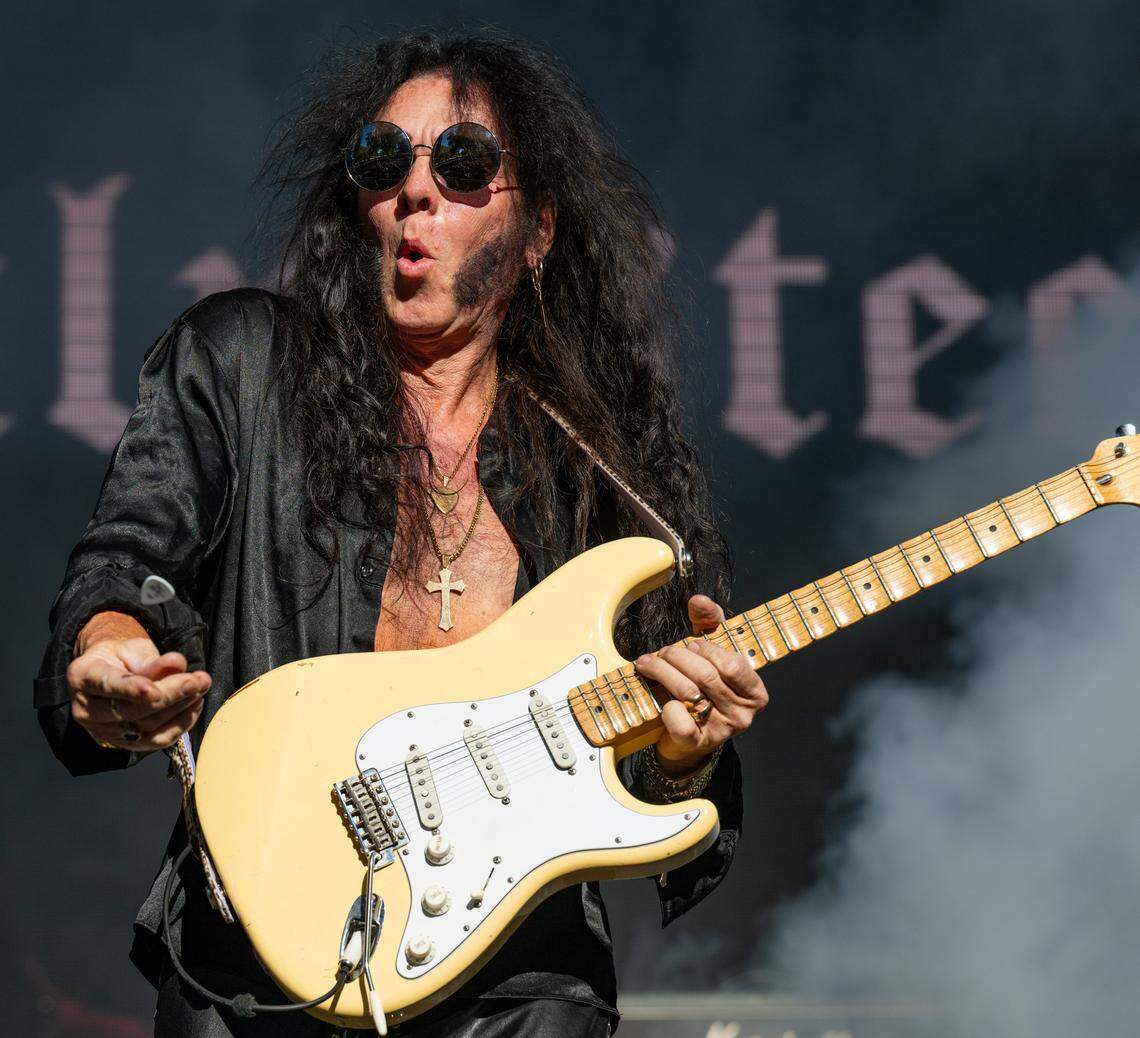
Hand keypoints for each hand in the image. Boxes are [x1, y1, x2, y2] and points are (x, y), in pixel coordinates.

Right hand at [68, 614, 211, 751]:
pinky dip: (180, 724)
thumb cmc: (123, 657)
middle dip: (169, 695)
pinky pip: (156, 740)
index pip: (106, 684)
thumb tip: (178, 663)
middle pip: (130, 710)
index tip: (153, 689)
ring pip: (146, 726)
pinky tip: (195, 705)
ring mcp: (103, 731)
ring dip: (180, 707)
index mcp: (82, 676)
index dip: (130, 689)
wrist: (114, 672)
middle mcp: (85, 709)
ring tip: (201, 686)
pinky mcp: (125, 743)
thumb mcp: (135, 650)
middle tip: (197, 680)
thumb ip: (154, 661)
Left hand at [634, 594, 768, 774]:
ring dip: (662, 672)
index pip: (733, 664)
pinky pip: (679, 720)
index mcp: (755, 692)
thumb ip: (710, 622)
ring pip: (688, 692)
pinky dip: (666, 706)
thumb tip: (699, 600)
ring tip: (647, 664)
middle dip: (676, 656)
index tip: (691, 645)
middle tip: (661, 653)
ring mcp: (721, 731)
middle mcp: (742, 714)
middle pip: (706, 675)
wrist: (688, 738)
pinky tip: (660, 698)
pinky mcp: (696, 744)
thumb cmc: (704, 689)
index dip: (707, 650)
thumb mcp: (712, 652)